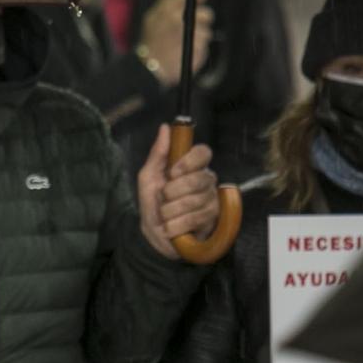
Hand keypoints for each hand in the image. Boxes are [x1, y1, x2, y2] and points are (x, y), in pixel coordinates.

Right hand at [136, 0, 212, 87]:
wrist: (148, 69)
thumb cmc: (151, 41)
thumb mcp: (152, 16)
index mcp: (169, 10)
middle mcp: (181, 20)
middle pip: (206, 14)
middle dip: (203, 19)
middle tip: (197, 24)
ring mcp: (191, 36)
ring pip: (206, 31)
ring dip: (198, 36)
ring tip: (182, 44)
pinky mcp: (198, 51)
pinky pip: (204, 45)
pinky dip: (197, 49)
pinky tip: (183, 53)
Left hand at [138, 125, 220, 259]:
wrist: (154, 235)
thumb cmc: (153, 203)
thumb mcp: (148, 177)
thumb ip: (157, 153)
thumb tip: (165, 127)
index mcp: (192, 166)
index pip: (203, 152)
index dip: (188, 162)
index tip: (172, 173)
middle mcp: (206, 180)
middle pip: (198, 178)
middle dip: (173, 192)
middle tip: (163, 199)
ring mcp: (212, 199)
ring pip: (195, 200)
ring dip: (171, 211)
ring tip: (165, 216)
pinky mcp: (214, 219)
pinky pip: (196, 218)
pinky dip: (176, 225)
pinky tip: (170, 228)